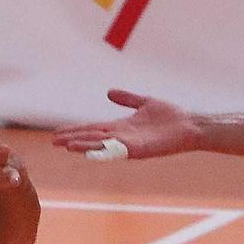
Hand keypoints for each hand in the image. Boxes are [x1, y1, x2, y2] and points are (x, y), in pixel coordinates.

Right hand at [52, 89, 199, 158]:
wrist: (190, 125)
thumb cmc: (170, 116)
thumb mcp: (145, 102)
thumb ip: (127, 99)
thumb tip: (109, 92)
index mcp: (121, 127)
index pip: (93, 128)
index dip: (76, 130)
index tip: (59, 132)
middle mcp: (121, 137)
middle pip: (92, 137)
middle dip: (73, 139)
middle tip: (54, 142)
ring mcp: (129, 145)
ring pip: (100, 145)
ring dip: (83, 145)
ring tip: (66, 146)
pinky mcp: (138, 150)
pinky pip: (117, 150)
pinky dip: (102, 150)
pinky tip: (91, 150)